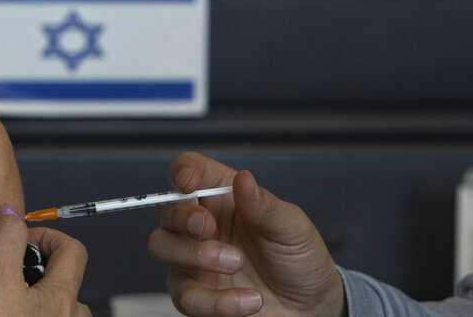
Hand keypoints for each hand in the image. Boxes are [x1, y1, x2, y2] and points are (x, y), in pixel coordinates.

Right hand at [0, 207, 90, 316]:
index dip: (45, 235)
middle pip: (64, 281)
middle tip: (6, 273)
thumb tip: (9, 213)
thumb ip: (7, 243)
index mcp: (62, 298)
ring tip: (4, 299)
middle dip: (38, 269)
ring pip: (55, 308)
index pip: (72, 249)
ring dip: (35, 297)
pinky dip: (28, 314)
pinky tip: (4, 316)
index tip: (19, 241)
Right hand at [148, 153, 346, 316]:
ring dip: (196, 255)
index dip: (182, 170)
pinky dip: (216, 301)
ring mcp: (194, 259)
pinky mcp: (197, 294)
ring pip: (161, 246)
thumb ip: (264, 205)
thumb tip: (243, 178)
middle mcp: (203, 224)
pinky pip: (186, 296)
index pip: (190, 170)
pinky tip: (249, 301)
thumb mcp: (293, 228)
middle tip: (208, 229)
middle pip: (166, 208)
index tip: (188, 183)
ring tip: (237, 263)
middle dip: (182, 217)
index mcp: (224, 196)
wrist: (310, 307)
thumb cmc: (300, 259)